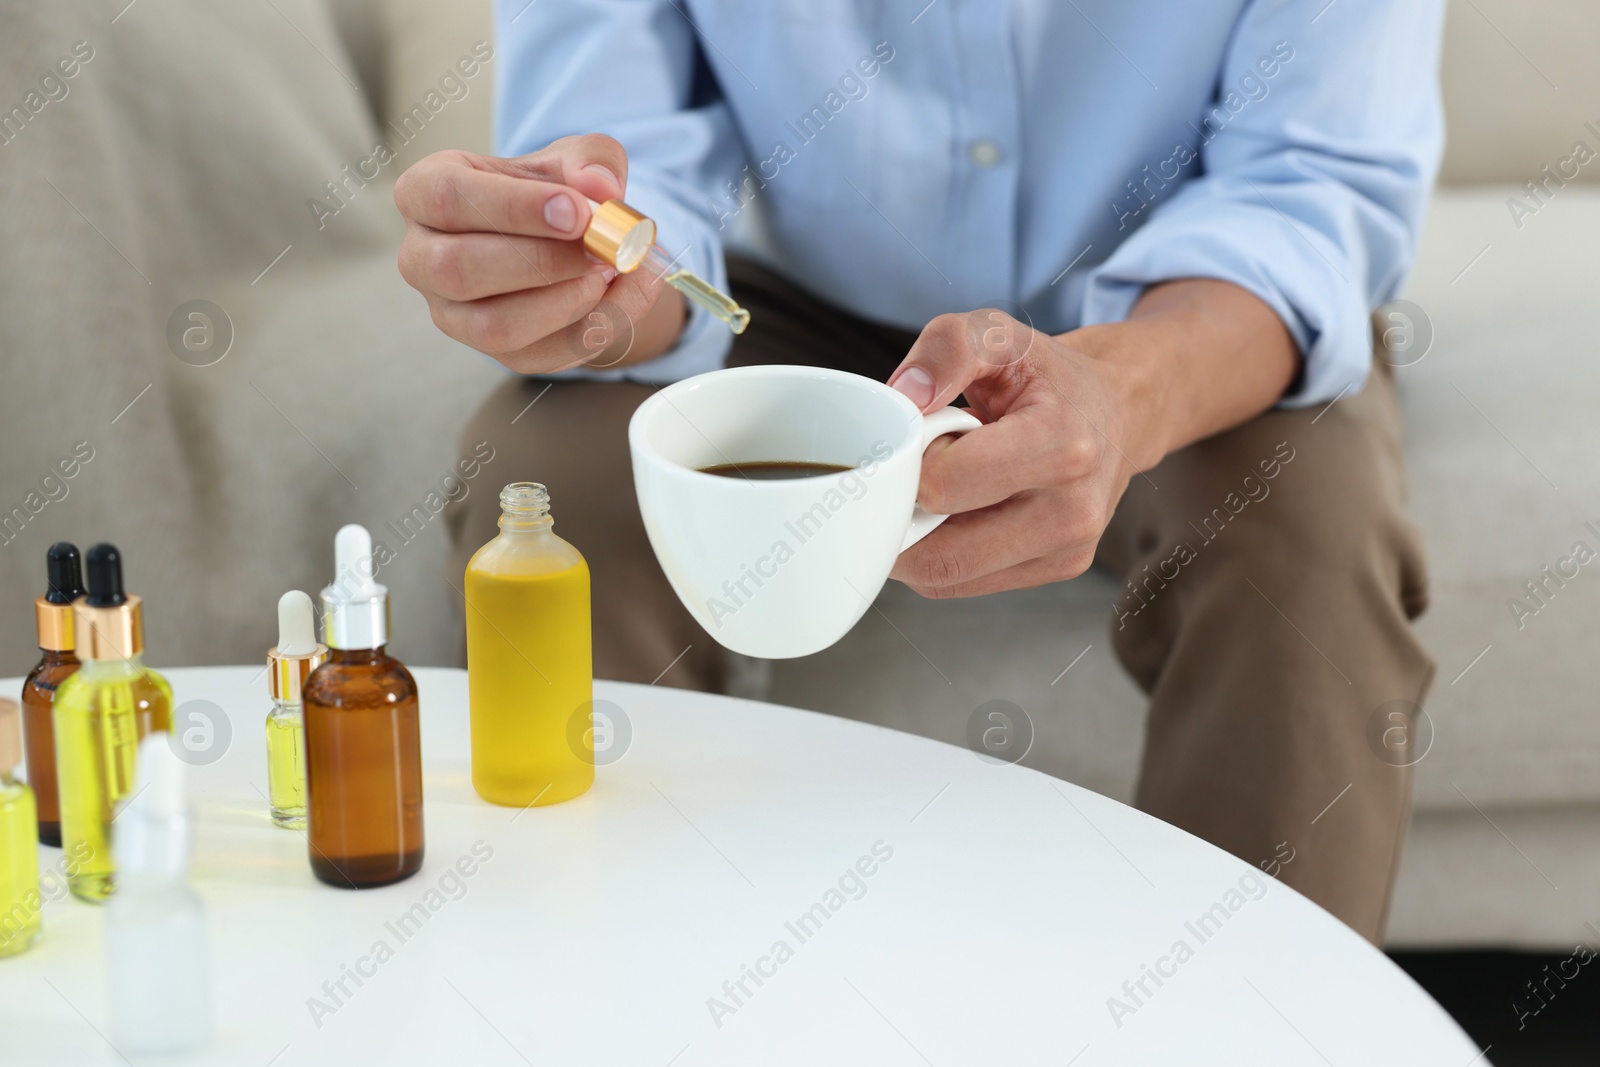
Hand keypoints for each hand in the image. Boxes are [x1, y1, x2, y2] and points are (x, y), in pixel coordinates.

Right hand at [394, 135, 683, 371]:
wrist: (571, 241)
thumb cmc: (552, 191)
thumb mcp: (574, 157)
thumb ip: (592, 158)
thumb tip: (601, 187)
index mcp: (426, 192)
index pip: (446, 198)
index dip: (514, 207)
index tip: (577, 211)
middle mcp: (423, 259)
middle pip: (459, 269)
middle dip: (542, 261)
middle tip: (602, 247)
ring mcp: (454, 314)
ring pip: (494, 326)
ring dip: (565, 302)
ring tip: (611, 271)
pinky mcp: (497, 353)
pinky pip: (541, 356)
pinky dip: (595, 328)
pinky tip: (629, 293)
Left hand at [887, 281, 1298, 597]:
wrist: (1116, 409)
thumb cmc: (1049, 375)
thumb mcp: (997, 333)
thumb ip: (946, 348)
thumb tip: (904, 398)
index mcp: (1064, 444)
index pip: (945, 485)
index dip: (913, 462)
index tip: (924, 436)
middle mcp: (1074, 508)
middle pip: (940, 551)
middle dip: (906, 513)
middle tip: (915, 472)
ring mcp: (1070, 549)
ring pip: (946, 576)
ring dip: (920, 537)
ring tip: (942, 489)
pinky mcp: (1060, 569)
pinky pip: (964, 582)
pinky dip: (942, 552)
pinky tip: (959, 512)